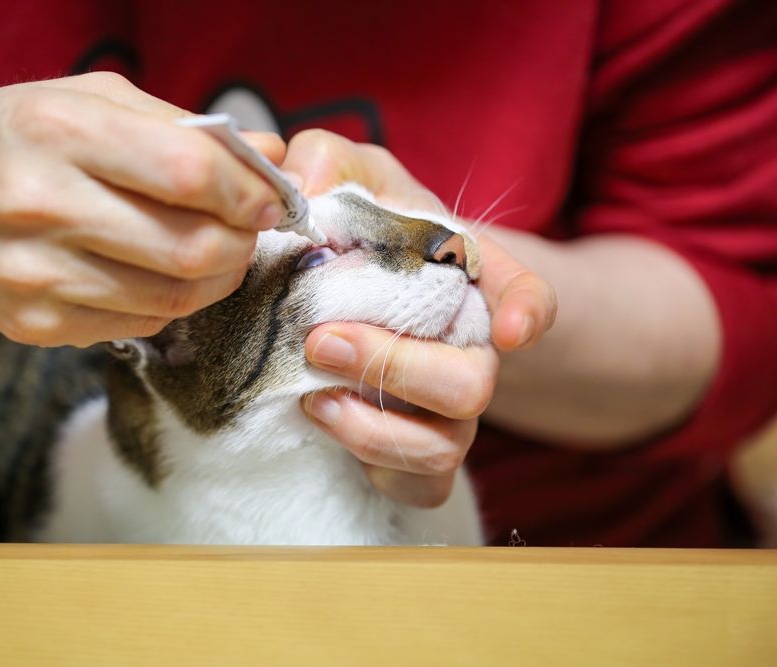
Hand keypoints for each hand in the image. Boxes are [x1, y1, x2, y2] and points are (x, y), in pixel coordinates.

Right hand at [0, 73, 284, 345]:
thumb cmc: (7, 140)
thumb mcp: (82, 100)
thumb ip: (177, 125)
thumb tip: (269, 155)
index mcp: (58, 131)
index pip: (189, 172)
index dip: (248, 191)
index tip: (269, 198)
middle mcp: (41, 204)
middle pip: (192, 248)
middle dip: (243, 243)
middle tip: (247, 230)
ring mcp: (36, 275)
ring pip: (175, 297)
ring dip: (216, 277)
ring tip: (211, 250)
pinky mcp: (37, 325)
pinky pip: (141, 324)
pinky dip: (170, 301)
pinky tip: (157, 273)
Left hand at [284, 130, 555, 506]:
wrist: (337, 302)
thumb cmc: (357, 235)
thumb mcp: (342, 178)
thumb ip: (326, 163)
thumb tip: (305, 188)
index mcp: (466, 279)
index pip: (524, 292)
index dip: (530, 309)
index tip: (516, 329)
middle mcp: (467, 350)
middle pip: (471, 384)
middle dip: (395, 366)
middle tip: (321, 340)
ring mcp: (446, 411)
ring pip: (442, 446)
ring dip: (370, 423)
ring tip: (310, 389)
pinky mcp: (414, 457)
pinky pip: (416, 485)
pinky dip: (370, 462)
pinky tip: (321, 418)